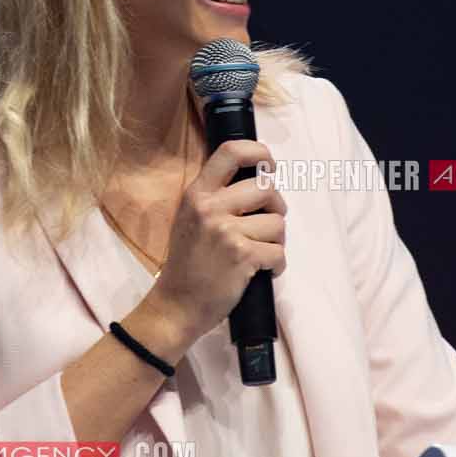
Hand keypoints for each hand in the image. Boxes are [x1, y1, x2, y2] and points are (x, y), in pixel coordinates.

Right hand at [150, 139, 286, 346]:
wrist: (177, 305)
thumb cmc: (188, 263)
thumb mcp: (190, 219)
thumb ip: (214, 197)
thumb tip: (256, 180)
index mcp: (197, 194)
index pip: (230, 152)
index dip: (258, 152)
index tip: (268, 165)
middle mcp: (210, 207)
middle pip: (266, 187)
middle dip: (276, 207)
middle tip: (267, 224)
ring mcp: (225, 231)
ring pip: (278, 222)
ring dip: (277, 240)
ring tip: (260, 252)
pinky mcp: (241, 256)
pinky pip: (278, 252)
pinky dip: (277, 265)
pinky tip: (263, 270)